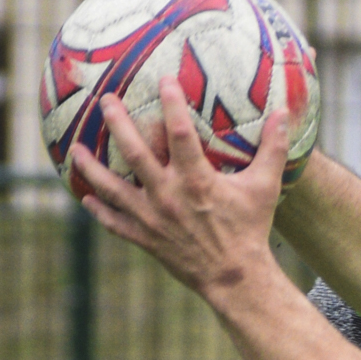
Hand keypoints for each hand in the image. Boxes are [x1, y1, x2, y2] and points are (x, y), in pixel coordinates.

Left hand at [70, 76, 288, 307]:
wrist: (235, 279)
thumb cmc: (250, 230)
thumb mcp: (265, 187)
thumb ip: (273, 149)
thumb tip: (286, 112)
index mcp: (197, 180)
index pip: (179, 133)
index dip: (171, 103)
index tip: (163, 79)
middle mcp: (169, 196)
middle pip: (134, 153)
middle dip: (117, 124)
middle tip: (104, 100)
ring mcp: (153, 219)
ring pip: (113, 189)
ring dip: (91, 168)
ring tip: (74, 150)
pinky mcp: (146, 239)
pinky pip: (116, 223)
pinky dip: (100, 211)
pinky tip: (86, 197)